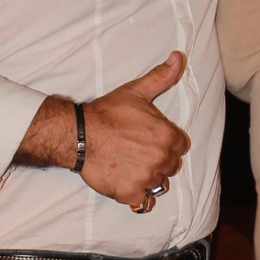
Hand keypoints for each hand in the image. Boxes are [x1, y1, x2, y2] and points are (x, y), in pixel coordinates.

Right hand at [82, 52, 189, 207]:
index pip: (180, 146)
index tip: (151, 139)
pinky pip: (143, 201)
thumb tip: (179, 57)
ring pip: (159, 183)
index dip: (167, 142)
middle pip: (172, 165)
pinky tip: (126, 182)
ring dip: (149, 177)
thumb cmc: (107, 112)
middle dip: (159, 160)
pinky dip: (136, 194)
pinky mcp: (129, 192)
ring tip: (131, 165)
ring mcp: (145, 177)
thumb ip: (162, 77)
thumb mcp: (136, 91)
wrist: (78, 133)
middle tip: (139, 152)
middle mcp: (160, 158)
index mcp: (166, 135)